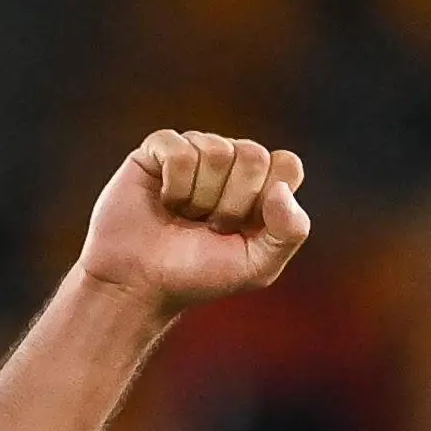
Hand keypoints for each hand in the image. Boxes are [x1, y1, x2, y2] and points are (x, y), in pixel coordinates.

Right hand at [79, 129, 310, 315]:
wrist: (141, 283)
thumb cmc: (198, 275)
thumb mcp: (257, 266)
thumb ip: (289, 232)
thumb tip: (282, 189)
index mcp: (262, 186)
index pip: (287, 165)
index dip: (267, 199)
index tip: (244, 228)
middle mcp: (232, 162)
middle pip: (253, 155)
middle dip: (232, 203)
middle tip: (210, 226)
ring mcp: (196, 150)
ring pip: (216, 151)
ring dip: (200, 198)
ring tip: (184, 216)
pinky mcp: (159, 147)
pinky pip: (180, 151)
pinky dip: (173, 186)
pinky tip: (164, 201)